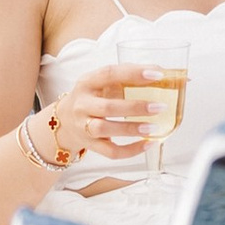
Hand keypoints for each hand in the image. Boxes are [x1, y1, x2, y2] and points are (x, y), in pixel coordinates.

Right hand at [36, 67, 157, 174]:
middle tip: (160, 107)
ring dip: (131, 129)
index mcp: (87, 83)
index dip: (133, 74)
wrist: (64, 120)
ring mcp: (83, 126)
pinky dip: (131, 150)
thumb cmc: (92, 97)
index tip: (157, 74)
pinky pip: (110, 152)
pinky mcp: (90, 144)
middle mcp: (83, 104)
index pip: (109, 74)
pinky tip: (148, 143)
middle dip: (135, 107)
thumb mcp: (100, 82)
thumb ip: (126, 76)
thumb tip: (159, 72)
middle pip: (107, 107)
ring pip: (105, 130)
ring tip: (153, 127)